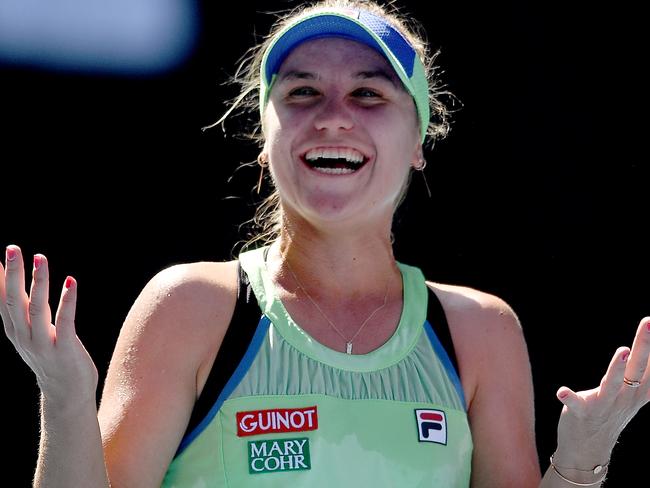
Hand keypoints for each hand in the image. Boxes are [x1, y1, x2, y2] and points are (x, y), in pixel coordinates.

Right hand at [1, 245, 97, 406]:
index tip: (2, 254)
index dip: (1, 278)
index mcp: (15, 331)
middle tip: (13, 248)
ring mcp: (43, 344)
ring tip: (41, 258)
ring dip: (39, 282)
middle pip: (14, 301)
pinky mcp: (65, 349)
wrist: (67, 394)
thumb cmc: (52, 356)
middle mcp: (24, 337)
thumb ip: (24, 309)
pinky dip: (66, 301)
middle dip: (13, 274)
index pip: (4, 300)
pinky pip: (64, 322)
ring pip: (37, 309)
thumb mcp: (32, 333)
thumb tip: (12, 280)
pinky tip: (70, 282)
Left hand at [553, 317, 649, 465]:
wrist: (589, 449)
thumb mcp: (633, 394)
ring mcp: (604, 405)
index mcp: (638, 391)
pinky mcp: (582, 413)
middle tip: (649, 322)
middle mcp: (625, 397)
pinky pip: (576, 405)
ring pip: (612, 385)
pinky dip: (570, 397)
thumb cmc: (610, 413)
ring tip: (622, 352)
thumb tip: (642, 349)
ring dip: (617, 369)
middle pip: (638, 368)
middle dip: (644, 345)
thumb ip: (643, 373)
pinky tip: (562, 391)